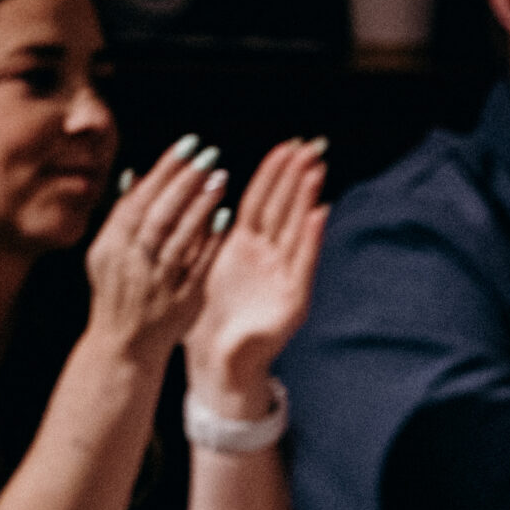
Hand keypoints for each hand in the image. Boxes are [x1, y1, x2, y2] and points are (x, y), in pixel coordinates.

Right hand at [84, 134, 232, 363]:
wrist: (123, 347)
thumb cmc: (118, 293)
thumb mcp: (106, 255)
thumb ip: (121, 216)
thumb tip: (135, 174)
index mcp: (111, 246)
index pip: (139, 199)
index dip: (165, 170)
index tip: (188, 145)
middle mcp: (131, 263)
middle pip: (160, 214)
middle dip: (185, 181)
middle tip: (210, 154)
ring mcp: (156, 283)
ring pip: (179, 238)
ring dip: (201, 206)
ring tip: (221, 178)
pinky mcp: (180, 301)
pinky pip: (197, 267)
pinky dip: (210, 241)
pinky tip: (226, 218)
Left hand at [186, 136, 329, 410]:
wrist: (218, 363)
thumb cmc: (207, 319)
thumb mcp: (199, 267)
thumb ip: (200, 233)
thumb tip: (192, 194)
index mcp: (243, 247)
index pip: (260, 201)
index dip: (273, 174)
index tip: (285, 146)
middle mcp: (267, 257)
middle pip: (283, 209)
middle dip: (296, 178)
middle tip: (311, 147)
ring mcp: (281, 276)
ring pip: (296, 230)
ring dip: (306, 200)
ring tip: (316, 171)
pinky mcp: (292, 300)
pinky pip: (302, 263)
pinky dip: (310, 239)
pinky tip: (318, 215)